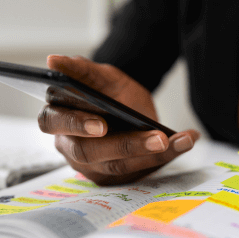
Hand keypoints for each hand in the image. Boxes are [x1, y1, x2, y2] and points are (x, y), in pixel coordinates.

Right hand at [38, 55, 199, 184]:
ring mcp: (90, 165)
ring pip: (118, 166)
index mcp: (59, 118)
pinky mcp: (110, 176)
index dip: (76, 126)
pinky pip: (137, 171)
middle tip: (157, 139)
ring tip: (179, 140)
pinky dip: (165, 157)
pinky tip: (184, 142)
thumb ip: (80, 68)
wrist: (126, 106)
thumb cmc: (110, 92)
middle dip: (125, 146)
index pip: (55, 124)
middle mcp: (70, 145)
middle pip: (90, 153)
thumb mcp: (101, 76)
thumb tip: (53, 61)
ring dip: (152, 154)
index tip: (101, 125)